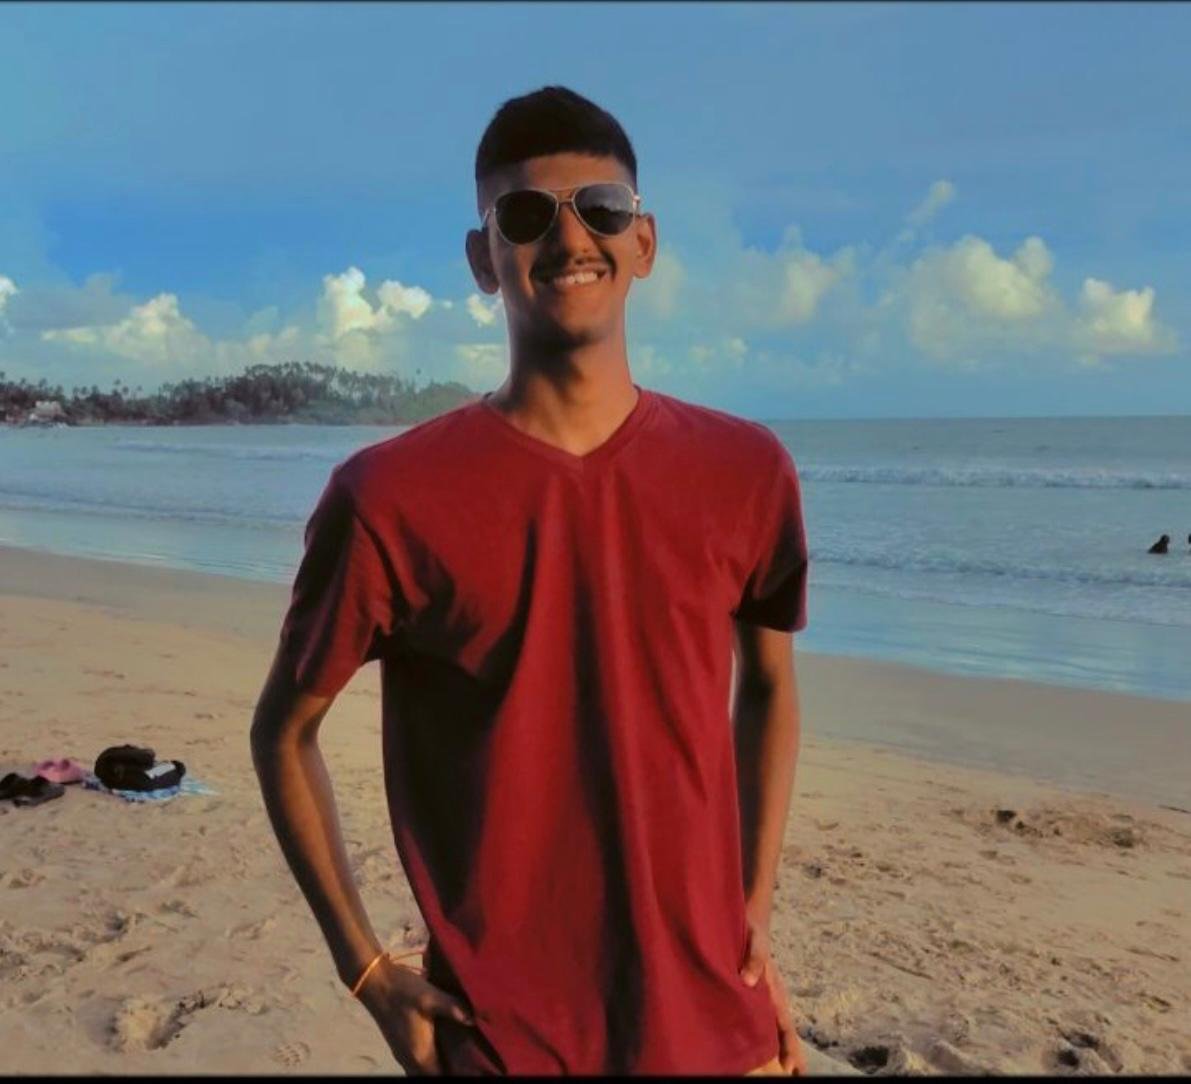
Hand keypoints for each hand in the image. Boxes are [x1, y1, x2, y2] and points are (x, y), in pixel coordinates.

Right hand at [356, 955, 475, 1074]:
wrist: (375, 983)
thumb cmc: (403, 991)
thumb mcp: (430, 997)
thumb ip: (452, 1008)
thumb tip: (472, 1020)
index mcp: (420, 1054)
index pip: (440, 1076)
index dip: (457, 1073)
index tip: (473, 1066)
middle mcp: (410, 1060)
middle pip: (431, 1076)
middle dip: (448, 1071)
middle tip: (466, 1061)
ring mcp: (402, 1053)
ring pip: (422, 1071)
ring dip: (437, 1068)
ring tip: (456, 1056)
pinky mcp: (399, 1046)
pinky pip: (416, 1064)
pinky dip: (428, 1063)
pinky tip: (440, 1046)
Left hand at [740, 918, 805, 1075]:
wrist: (750, 917)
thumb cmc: (752, 931)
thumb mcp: (753, 942)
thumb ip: (753, 960)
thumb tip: (748, 981)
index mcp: (775, 990)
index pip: (785, 1026)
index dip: (789, 1048)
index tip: (791, 1069)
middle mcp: (772, 997)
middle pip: (783, 1032)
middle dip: (789, 1053)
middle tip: (795, 1075)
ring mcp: (764, 996)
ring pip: (774, 1026)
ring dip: (777, 1047)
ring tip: (784, 1070)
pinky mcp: (754, 991)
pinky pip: (761, 1016)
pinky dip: (763, 1033)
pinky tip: (759, 1044)